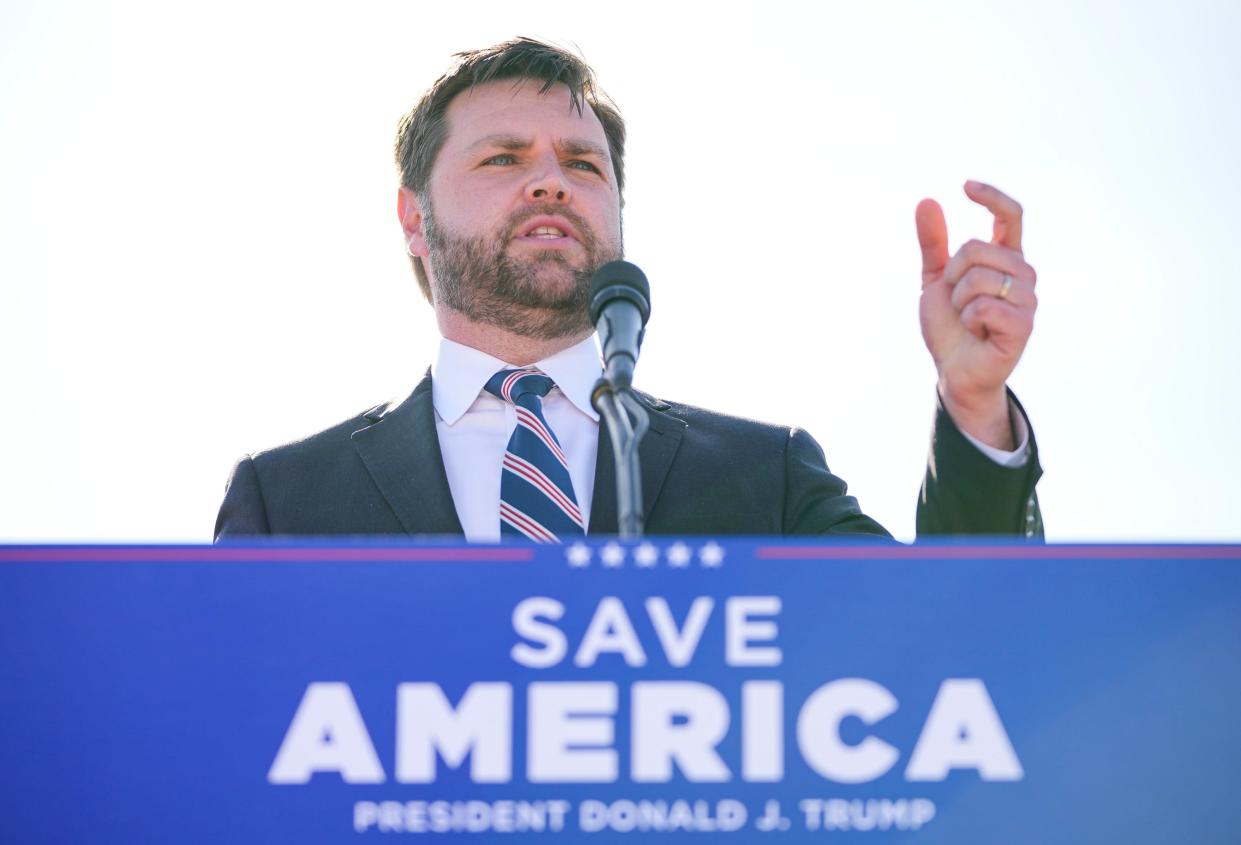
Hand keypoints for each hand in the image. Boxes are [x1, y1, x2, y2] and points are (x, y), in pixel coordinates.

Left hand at [916, 181, 1036, 448]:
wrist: (954, 369)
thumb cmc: (950, 325)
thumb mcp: (935, 280)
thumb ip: (933, 243)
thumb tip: (927, 200)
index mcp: (1005, 258)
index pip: (1010, 215)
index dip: (992, 196)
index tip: (965, 186)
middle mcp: (1023, 274)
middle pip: (977, 248)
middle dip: (953, 274)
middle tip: (957, 300)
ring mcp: (1027, 299)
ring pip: (980, 277)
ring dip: (960, 300)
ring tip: (969, 318)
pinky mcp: (1024, 324)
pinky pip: (984, 306)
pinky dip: (968, 320)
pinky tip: (977, 331)